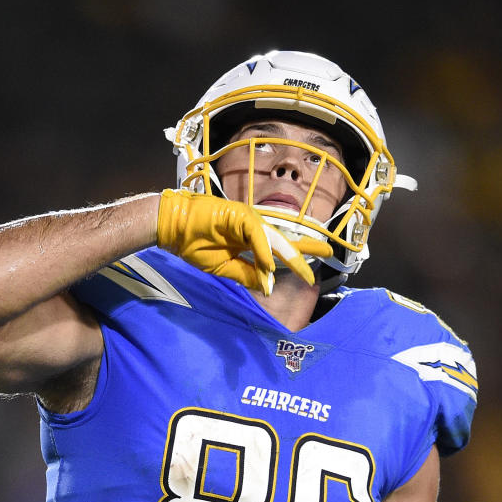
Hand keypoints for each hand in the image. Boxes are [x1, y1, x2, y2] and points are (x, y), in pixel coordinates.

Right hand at [156, 189, 331, 294]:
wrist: (173, 231)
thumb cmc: (195, 246)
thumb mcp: (225, 268)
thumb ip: (247, 275)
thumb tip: (268, 286)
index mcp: (249, 242)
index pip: (277, 251)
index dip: (296, 259)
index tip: (312, 273)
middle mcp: (253, 229)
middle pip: (284, 241)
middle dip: (306, 249)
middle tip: (328, 253)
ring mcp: (247, 220)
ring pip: (274, 240)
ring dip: (289, 256)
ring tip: (305, 271)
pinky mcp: (239, 215)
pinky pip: (257, 235)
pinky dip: (264, 251)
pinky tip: (269, 265)